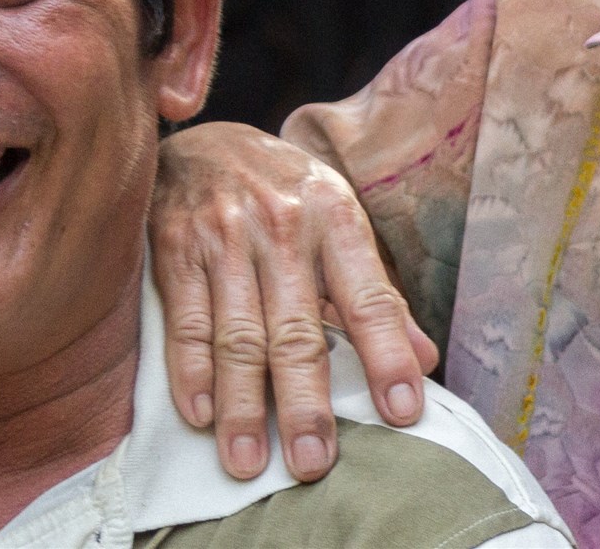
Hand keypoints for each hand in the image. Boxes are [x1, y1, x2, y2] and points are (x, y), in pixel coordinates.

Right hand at [152, 121, 439, 481]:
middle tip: (313, 463)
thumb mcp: (339, 223)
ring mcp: (224, 236)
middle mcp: (283, 226)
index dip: (387, 356)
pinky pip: (186, 320)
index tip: (402, 413)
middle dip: (304, 401)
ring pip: (237, 336)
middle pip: (296, 330)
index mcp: (335, 219)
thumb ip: (377, 293)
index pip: (370, 298)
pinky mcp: (174, 247)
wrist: (206, 136)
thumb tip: (425, 359)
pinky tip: (199, 415)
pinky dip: (190, 371)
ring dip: (242, 405)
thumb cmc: (285, 193)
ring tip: (248, 461)